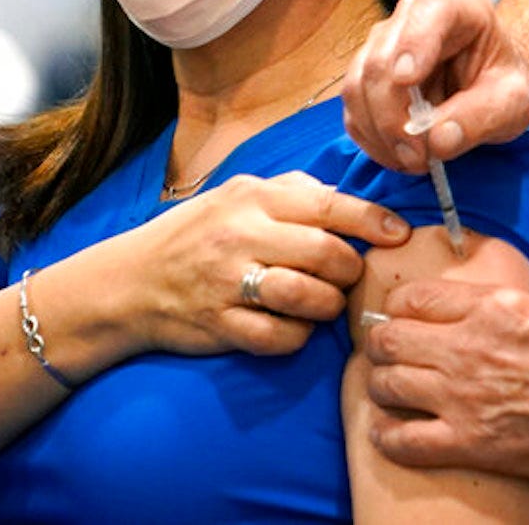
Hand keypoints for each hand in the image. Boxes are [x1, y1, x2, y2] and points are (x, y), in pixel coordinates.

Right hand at [106, 171, 409, 359]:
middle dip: (350, 270)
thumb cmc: (197, 234)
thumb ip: (291, 191)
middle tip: (348, 275)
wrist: (131, 280)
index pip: (328, 205)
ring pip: (307, 298)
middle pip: (325, 254)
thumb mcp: (237, 195)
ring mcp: (228, 283)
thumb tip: (344, 195)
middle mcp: (241, 236)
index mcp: (252, 198)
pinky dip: (297, 337)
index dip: (372, 221)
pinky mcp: (219, 325)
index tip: (397, 234)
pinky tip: (294, 327)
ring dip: (328, 306)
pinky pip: (279, 338)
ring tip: (325, 303)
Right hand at [343, 0, 528, 172]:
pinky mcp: (366, 75)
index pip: (429, 12)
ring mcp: (383, 43)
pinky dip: (372, 138)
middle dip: (393, 116)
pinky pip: (353, 109)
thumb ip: (482, 117)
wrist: (489, 88)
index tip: (407, 80)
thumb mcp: (513, 104)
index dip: (412, 44)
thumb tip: (437, 140)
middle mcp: (412, 15)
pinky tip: (398, 154)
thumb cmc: (502, 86)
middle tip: (418, 156)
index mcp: (460, 5)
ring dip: (380, 132)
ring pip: (358, 86)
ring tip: (414, 160)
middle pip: (381, 60)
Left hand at [362, 279, 528, 479]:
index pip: (416, 298)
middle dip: (381, 344)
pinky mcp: (473, 443)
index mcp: (495, 308)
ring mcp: (467, 398)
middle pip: (390, 339)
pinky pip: (403, 441)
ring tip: (388, 390)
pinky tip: (392, 433)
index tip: (401, 316)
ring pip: (386, 385)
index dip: (400, 307)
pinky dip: (389, 436)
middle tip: (385, 352)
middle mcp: (471, 347)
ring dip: (381, 386)